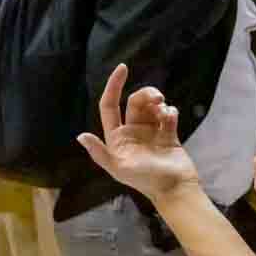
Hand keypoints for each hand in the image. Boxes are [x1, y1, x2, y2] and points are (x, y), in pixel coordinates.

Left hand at [76, 64, 200, 203]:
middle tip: (158, 98)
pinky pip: (168, 114)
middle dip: (146, 95)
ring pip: (151, 106)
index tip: (123, 68)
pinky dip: (170, 112)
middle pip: (134, 102)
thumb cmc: (144, 179)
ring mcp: (150, 131)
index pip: (110, 106)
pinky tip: (172, 118)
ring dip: (158, 103)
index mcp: (117, 137)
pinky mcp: (168, 133)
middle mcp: (132, 131)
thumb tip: (80, 135)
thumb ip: (100, 152)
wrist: (174, 188)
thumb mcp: (118, 168)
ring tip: (165, 112)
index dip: (113, 86)